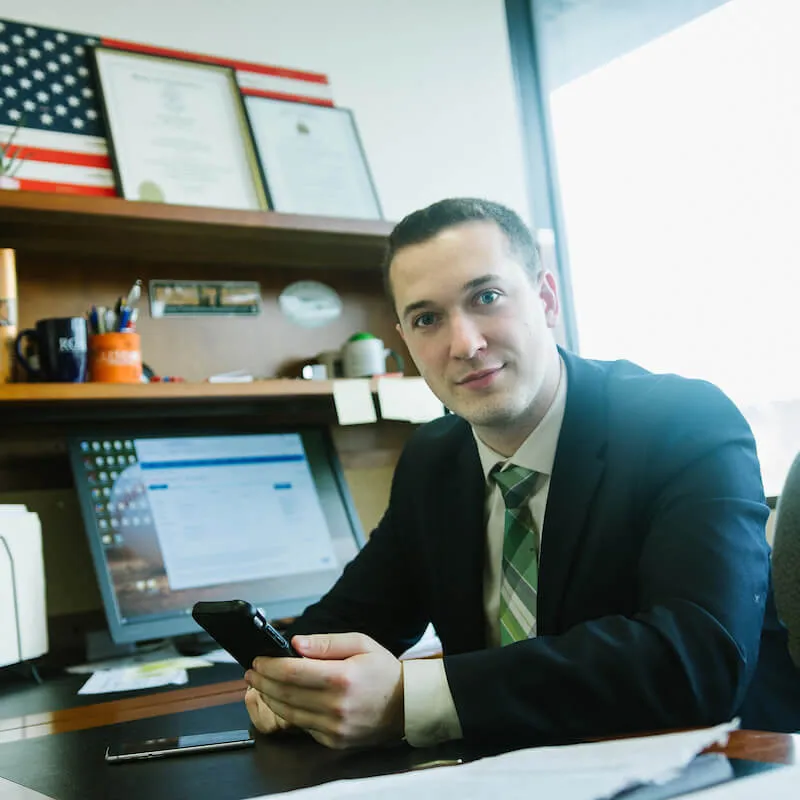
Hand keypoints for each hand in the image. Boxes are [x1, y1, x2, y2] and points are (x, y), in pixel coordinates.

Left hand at [244, 632, 403, 749]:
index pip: (293, 672)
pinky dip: (287, 712)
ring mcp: (334, 727)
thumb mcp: (360, 643)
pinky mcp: (333, 740)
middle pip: (285, 694)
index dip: (270, 665)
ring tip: (260, 684)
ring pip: (289, 713)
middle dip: (263, 681)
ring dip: (269, 698)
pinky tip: (281, 700)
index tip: (258, 659)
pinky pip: (302, 726)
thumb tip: (295, 643)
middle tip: (251, 671)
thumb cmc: (383, 671)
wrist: (406, 705)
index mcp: (342, 678)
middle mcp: (336, 706)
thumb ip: (326, 643)